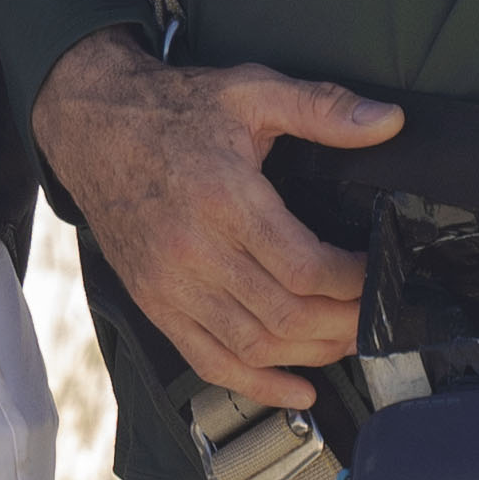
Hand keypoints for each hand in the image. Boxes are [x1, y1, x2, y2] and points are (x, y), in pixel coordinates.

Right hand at [35, 30, 392, 412]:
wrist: (89, 122)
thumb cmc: (172, 108)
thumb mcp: (250, 91)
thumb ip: (323, 107)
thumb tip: (389, 121)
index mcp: (225, 199)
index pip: (307, 268)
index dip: (355, 282)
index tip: (378, 272)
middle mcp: (194, 250)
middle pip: (288, 315)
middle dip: (345, 323)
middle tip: (375, 314)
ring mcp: (169, 284)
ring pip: (255, 345)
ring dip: (312, 353)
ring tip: (347, 339)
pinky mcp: (153, 301)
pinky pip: (209, 361)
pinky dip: (259, 385)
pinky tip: (298, 389)